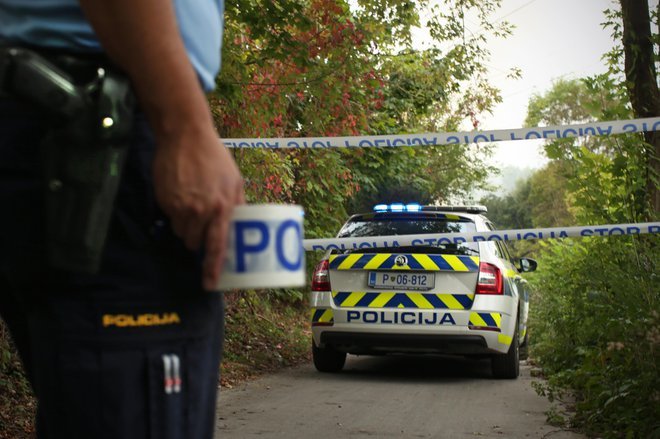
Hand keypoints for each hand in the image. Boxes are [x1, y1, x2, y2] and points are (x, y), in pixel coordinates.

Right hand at [153, 125, 244, 289]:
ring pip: (181, 232)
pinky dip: (175, 212)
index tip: (210, 284)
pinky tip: (181, 194)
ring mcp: (180, 207)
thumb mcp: (235, 181)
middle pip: (195, 243)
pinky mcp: (164, 201)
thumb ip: (237, 206)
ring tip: (191, 204)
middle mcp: (201, 211)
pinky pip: (169, 218)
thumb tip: (241, 227)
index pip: (217, 246)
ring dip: (186, 226)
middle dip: (198, 239)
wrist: (185, 136)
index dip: (213, 268)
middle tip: (201, 223)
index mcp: (222, 207)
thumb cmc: (215, 158)